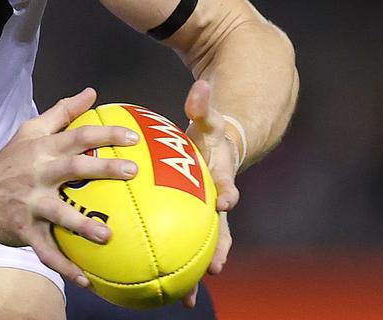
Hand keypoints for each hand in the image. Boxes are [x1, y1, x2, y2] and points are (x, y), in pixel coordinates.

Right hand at [0, 87, 139, 287]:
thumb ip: (62, 113)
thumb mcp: (30, 132)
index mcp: (41, 149)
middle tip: (133, 171)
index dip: (104, 134)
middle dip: (103, 169)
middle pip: (72, 167)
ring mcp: (29, 203)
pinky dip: (64, 266)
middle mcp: (36, 173)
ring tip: (108, 236)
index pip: (76, 136)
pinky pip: (46, 251)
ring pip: (58, 214)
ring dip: (83, 225)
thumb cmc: (8, 162)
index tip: (132, 138)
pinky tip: (86, 279)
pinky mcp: (24, 230)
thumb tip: (91, 94)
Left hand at [182, 79, 240, 307]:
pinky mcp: (193, 225)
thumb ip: (202, 105)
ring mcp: (206, 216)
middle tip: (215, 268)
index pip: (227, 180)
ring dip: (197, 270)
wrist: (223, 153)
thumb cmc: (210, 134)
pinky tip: (156, 289)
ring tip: (186, 298)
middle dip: (219, 248)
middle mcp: (217, 200)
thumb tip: (200, 84)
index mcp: (221, 174)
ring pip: (203, 246)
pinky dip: (173, 267)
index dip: (227, 190)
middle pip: (221, 227)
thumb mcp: (207, 119)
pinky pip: (182, 247)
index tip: (224, 201)